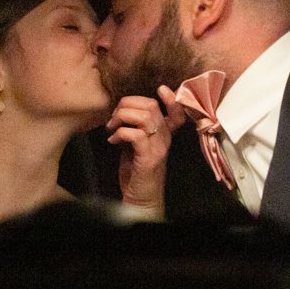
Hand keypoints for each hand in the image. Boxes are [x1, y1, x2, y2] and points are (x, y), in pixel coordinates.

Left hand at [106, 87, 182, 214]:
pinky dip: (120, 133)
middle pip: (151, 106)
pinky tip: (113, 141)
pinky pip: (135, 134)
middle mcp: (164, 138)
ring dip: (121, 117)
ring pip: (144, 116)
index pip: (177, 112)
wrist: (141, 199)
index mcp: (164, 134)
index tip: (160, 89)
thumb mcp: (136, 146)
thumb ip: (135, 128)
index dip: (171, 98)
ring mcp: (158, 148)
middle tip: (114, 118)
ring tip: (112, 128)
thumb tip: (121, 112)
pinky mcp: (148, 158)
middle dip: (126, 105)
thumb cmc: (136, 172)